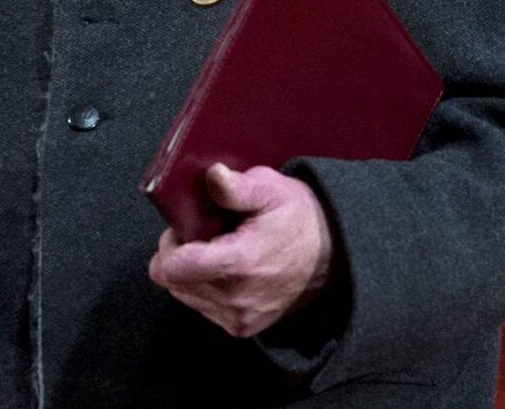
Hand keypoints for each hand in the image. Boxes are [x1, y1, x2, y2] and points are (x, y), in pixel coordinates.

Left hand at [147, 163, 333, 337]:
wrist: (335, 256)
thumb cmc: (299, 219)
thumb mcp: (271, 189)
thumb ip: (237, 186)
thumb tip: (213, 175)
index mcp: (240, 263)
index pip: (173, 268)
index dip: (170, 245)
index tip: (185, 228)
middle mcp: (237, 298)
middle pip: (173, 281)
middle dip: (178, 255)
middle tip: (204, 235)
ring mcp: (240, 317)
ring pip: (184, 294)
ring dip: (190, 273)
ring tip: (217, 251)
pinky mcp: (242, 327)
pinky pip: (202, 307)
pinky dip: (204, 288)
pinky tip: (225, 270)